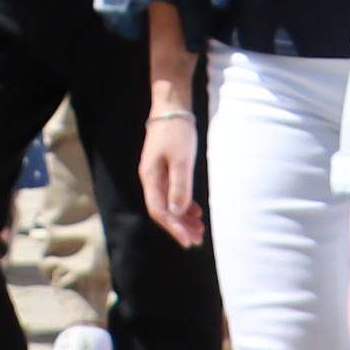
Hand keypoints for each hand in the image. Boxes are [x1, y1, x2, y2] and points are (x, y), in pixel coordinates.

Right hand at [143, 107, 204, 248]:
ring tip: (199, 230)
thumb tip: (177, 212)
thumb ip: (180, 187)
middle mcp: (151, 178)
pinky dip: (184, 204)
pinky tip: (195, 211)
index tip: (188, 241)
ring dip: (183, 218)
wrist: (171, 108)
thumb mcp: (181, 160)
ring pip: (168, 202)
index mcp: (151, 177)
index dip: (173, 228)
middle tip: (197, 241)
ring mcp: (157, 173)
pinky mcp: (165, 168)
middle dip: (179, 227)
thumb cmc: (176, 132)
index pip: (159, 211)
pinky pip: (173, 192)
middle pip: (163, 210)